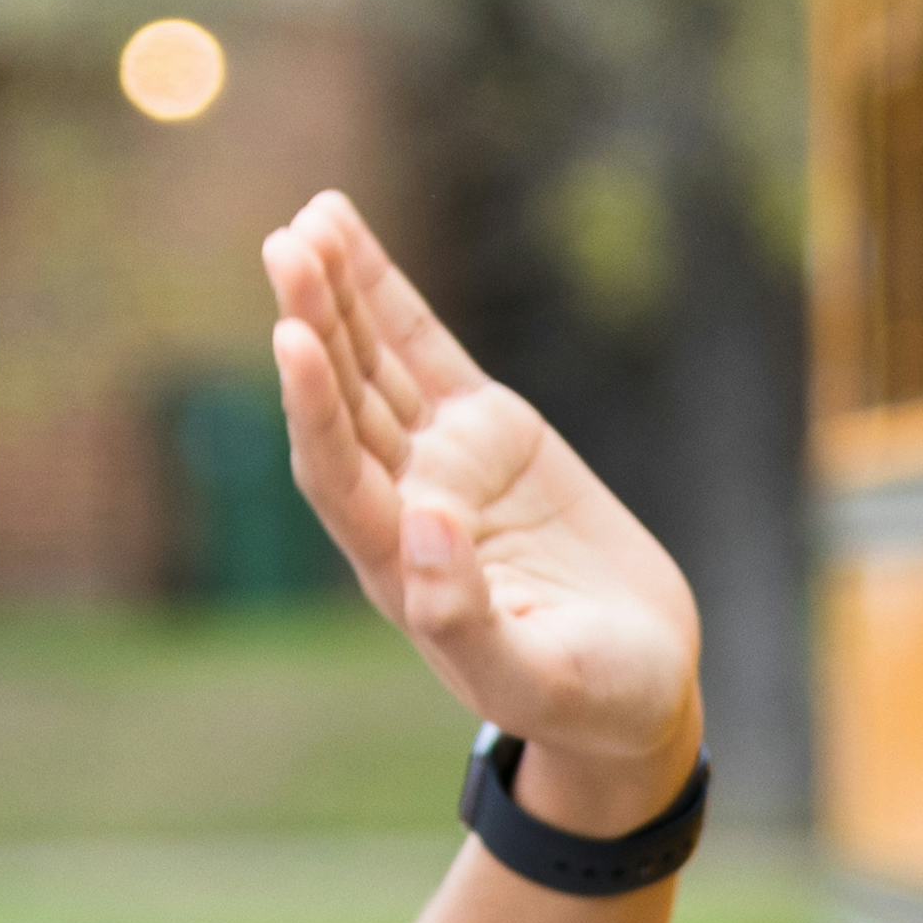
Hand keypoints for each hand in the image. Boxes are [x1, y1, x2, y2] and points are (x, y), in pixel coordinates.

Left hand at [264, 190, 702, 820]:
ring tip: (307, 220)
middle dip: (313, 322)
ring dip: (335, 294)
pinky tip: (343, 232)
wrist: (635, 693)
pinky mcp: (486, 431)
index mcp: (400, 566)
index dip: (312, 408)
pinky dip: (384, 292)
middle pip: (342, 401)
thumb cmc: (589, 702)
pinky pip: (423, 347)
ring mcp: (442, 461)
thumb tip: (423, 522)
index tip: (291, 337)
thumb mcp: (537, 679)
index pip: (337, 474)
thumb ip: (465, 617)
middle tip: (286, 245)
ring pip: (372, 364)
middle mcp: (403, 504)